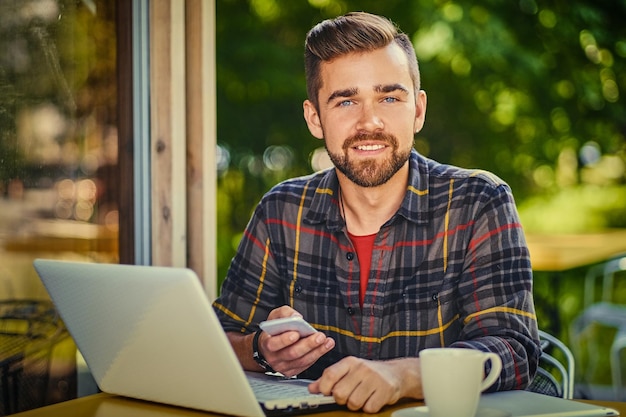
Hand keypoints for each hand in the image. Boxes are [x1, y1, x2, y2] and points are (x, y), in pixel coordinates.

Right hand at [258, 306, 334, 376]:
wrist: (270, 344)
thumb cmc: (274, 329)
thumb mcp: (275, 316)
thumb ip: (285, 313)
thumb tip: (297, 317)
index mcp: (266, 343)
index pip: (274, 344)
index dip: (285, 340)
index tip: (296, 333)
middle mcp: (273, 357)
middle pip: (292, 353)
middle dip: (308, 344)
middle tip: (319, 337)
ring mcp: (282, 366)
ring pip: (301, 361)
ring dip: (317, 351)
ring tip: (327, 342)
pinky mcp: (291, 371)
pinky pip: (305, 365)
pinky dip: (316, 356)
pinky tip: (324, 348)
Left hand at [308, 356, 422, 412]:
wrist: (397, 373)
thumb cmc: (369, 373)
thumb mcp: (348, 371)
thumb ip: (329, 379)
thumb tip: (312, 388)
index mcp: (350, 362)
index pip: (330, 374)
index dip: (325, 388)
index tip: (327, 393)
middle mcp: (361, 368)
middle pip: (340, 393)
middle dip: (342, 399)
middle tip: (348, 396)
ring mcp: (374, 379)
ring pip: (353, 402)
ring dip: (355, 405)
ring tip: (361, 397)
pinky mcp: (385, 390)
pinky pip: (368, 408)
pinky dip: (368, 407)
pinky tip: (371, 399)